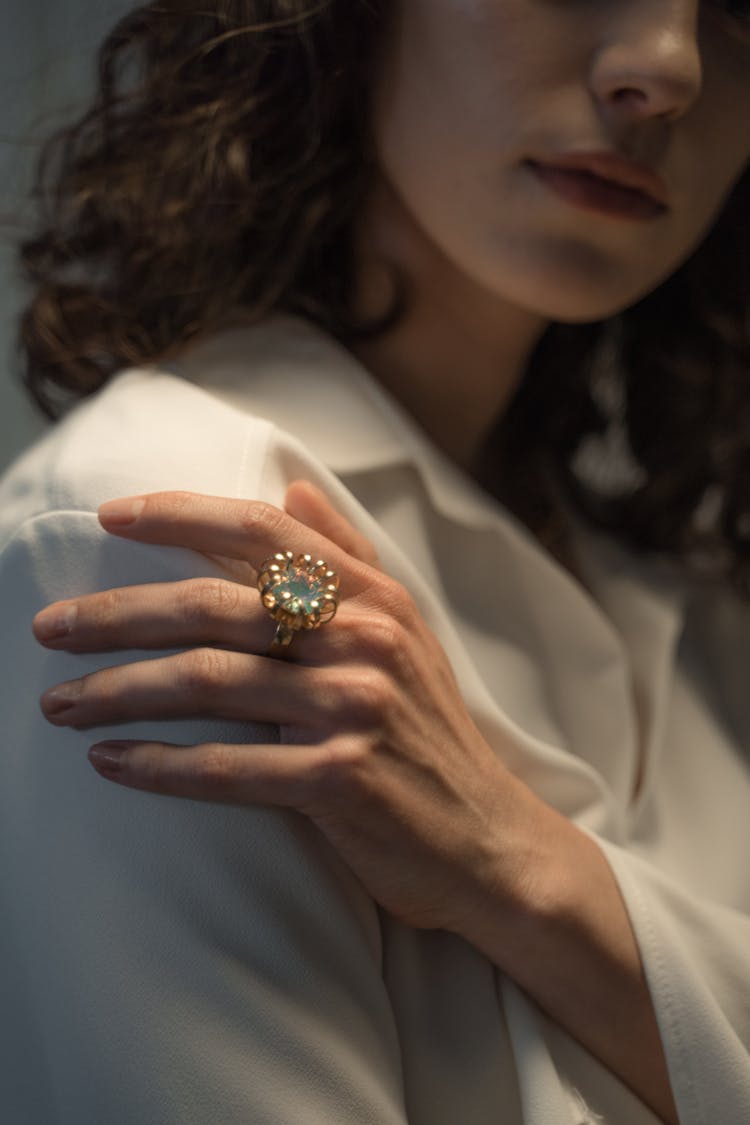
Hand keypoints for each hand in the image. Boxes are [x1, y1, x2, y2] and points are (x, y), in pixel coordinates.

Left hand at [33, 482, 555, 935]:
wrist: (487, 840)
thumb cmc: (430, 732)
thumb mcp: (404, 630)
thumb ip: (348, 556)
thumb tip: (293, 486)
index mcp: (374, 596)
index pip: (263, 531)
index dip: (180, 516)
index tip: (109, 518)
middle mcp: (365, 639)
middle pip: (213, 605)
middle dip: (117, 614)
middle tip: (51, 627)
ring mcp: (355, 708)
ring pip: (207, 681)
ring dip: (118, 690)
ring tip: (60, 704)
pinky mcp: (340, 781)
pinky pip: (226, 767)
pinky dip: (159, 765)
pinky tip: (112, 762)